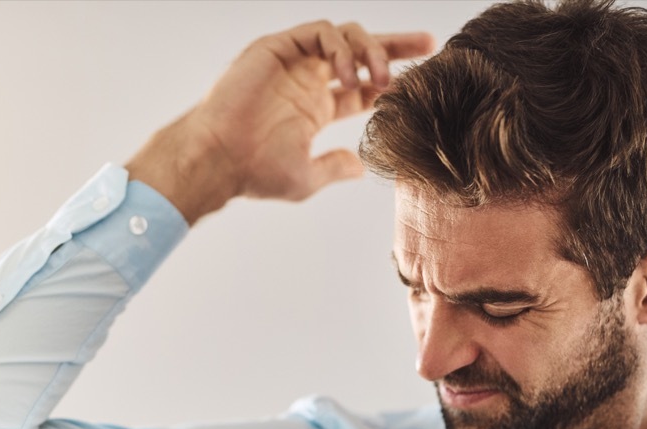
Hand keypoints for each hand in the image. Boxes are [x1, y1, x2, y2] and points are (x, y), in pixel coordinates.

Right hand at [126, 21, 434, 223]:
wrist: (218, 160)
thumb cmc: (253, 173)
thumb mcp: (306, 176)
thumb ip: (334, 168)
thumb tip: (360, 167)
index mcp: (313, 109)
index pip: (361, 87)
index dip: (390, 82)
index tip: (420, 83)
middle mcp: (305, 81)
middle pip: (359, 52)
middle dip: (395, 46)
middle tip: (428, 45)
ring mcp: (292, 62)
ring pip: (344, 36)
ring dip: (371, 51)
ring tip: (383, 78)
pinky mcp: (277, 48)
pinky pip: (319, 32)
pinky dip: (342, 47)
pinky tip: (349, 76)